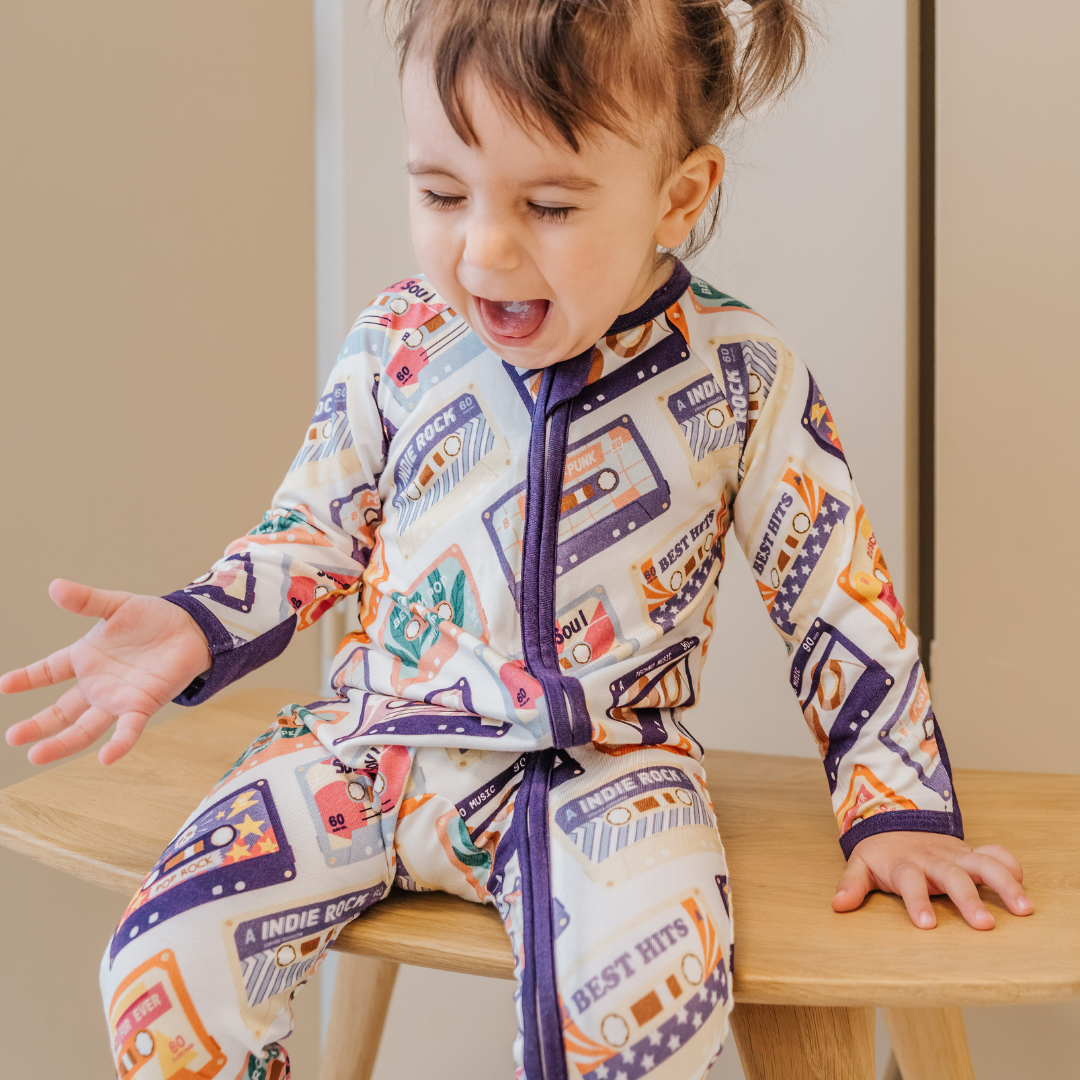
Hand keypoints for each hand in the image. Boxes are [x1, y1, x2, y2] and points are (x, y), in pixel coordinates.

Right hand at [2, 579, 210, 765]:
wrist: (192, 627)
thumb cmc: (152, 618)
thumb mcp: (116, 605)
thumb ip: (86, 600)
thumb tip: (55, 586)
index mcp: (86, 659)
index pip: (49, 671)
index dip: (28, 678)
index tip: (4, 686)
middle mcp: (98, 684)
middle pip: (61, 711)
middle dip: (37, 725)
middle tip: (13, 737)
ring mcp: (118, 698)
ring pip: (86, 728)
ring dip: (63, 743)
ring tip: (37, 756)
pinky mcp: (143, 705)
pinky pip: (128, 729)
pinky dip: (118, 744)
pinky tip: (106, 758)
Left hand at [832, 830, 1032, 929]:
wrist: (894, 821)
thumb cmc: (881, 853)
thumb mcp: (860, 865)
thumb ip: (851, 885)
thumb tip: (838, 905)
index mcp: (904, 865)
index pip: (910, 882)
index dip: (918, 902)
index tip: (927, 925)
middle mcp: (933, 859)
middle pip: (952, 876)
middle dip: (968, 899)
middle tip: (984, 925)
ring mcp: (954, 854)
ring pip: (982, 864)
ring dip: (1003, 884)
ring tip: (1023, 909)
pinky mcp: (969, 852)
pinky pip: (993, 852)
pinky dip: (1009, 863)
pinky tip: (1023, 882)